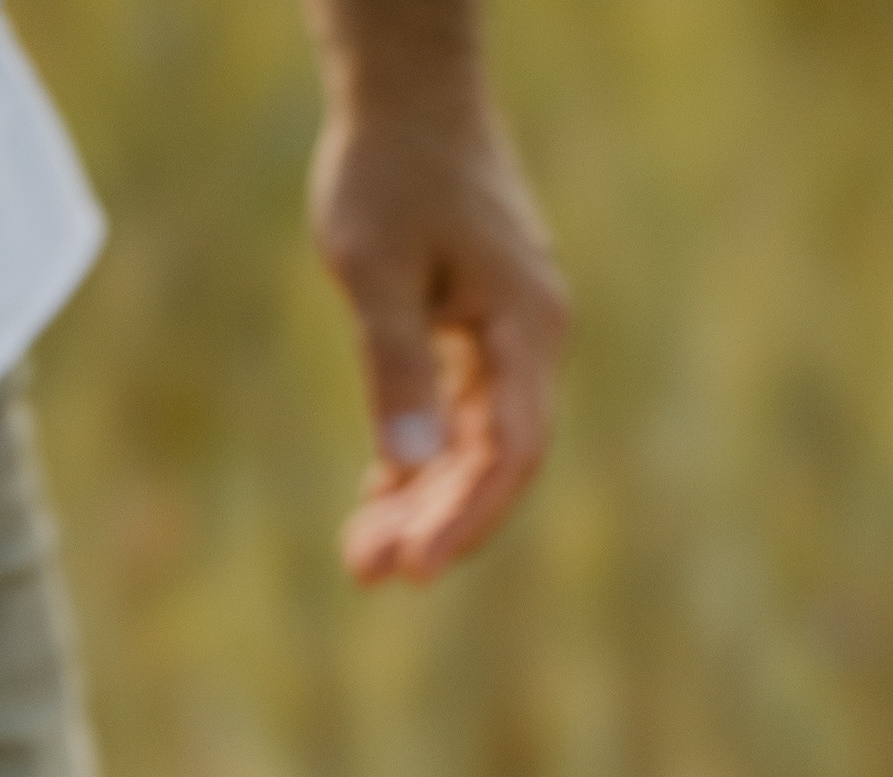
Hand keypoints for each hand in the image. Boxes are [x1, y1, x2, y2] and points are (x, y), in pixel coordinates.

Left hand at [309, 91, 568, 582]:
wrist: (408, 90)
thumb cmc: (389, 168)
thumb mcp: (374, 269)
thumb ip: (396, 367)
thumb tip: (413, 468)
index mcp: (525, 327)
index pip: (510, 452)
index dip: (466, 518)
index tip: (413, 568)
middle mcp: (531, 340)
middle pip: (495, 462)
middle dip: (434, 522)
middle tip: (366, 571)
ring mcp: (509, 337)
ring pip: (475, 445)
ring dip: (422, 501)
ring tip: (361, 557)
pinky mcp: (478, 331)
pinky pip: (459, 415)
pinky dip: (420, 459)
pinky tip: (377, 501)